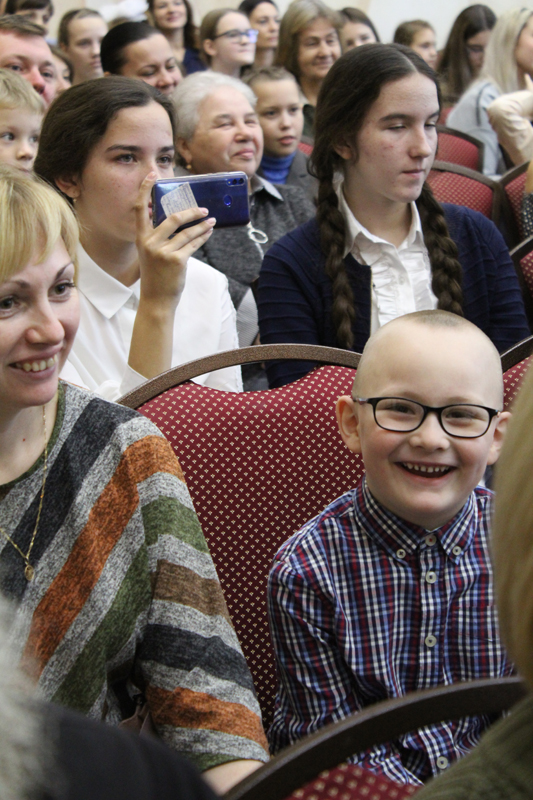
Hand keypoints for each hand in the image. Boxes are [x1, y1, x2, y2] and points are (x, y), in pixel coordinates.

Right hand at [135, 172, 215, 310]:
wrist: (157, 300)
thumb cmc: (156, 276)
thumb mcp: (150, 254)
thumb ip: (158, 237)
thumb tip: (179, 220)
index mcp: (140, 239)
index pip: (139, 209)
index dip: (145, 190)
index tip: (152, 176)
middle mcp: (149, 243)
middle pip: (172, 218)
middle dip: (191, 212)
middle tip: (203, 209)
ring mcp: (163, 252)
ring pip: (187, 232)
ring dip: (202, 225)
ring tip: (211, 221)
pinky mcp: (176, 261)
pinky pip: (193, 244)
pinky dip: (203, 237)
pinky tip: (209, 232)